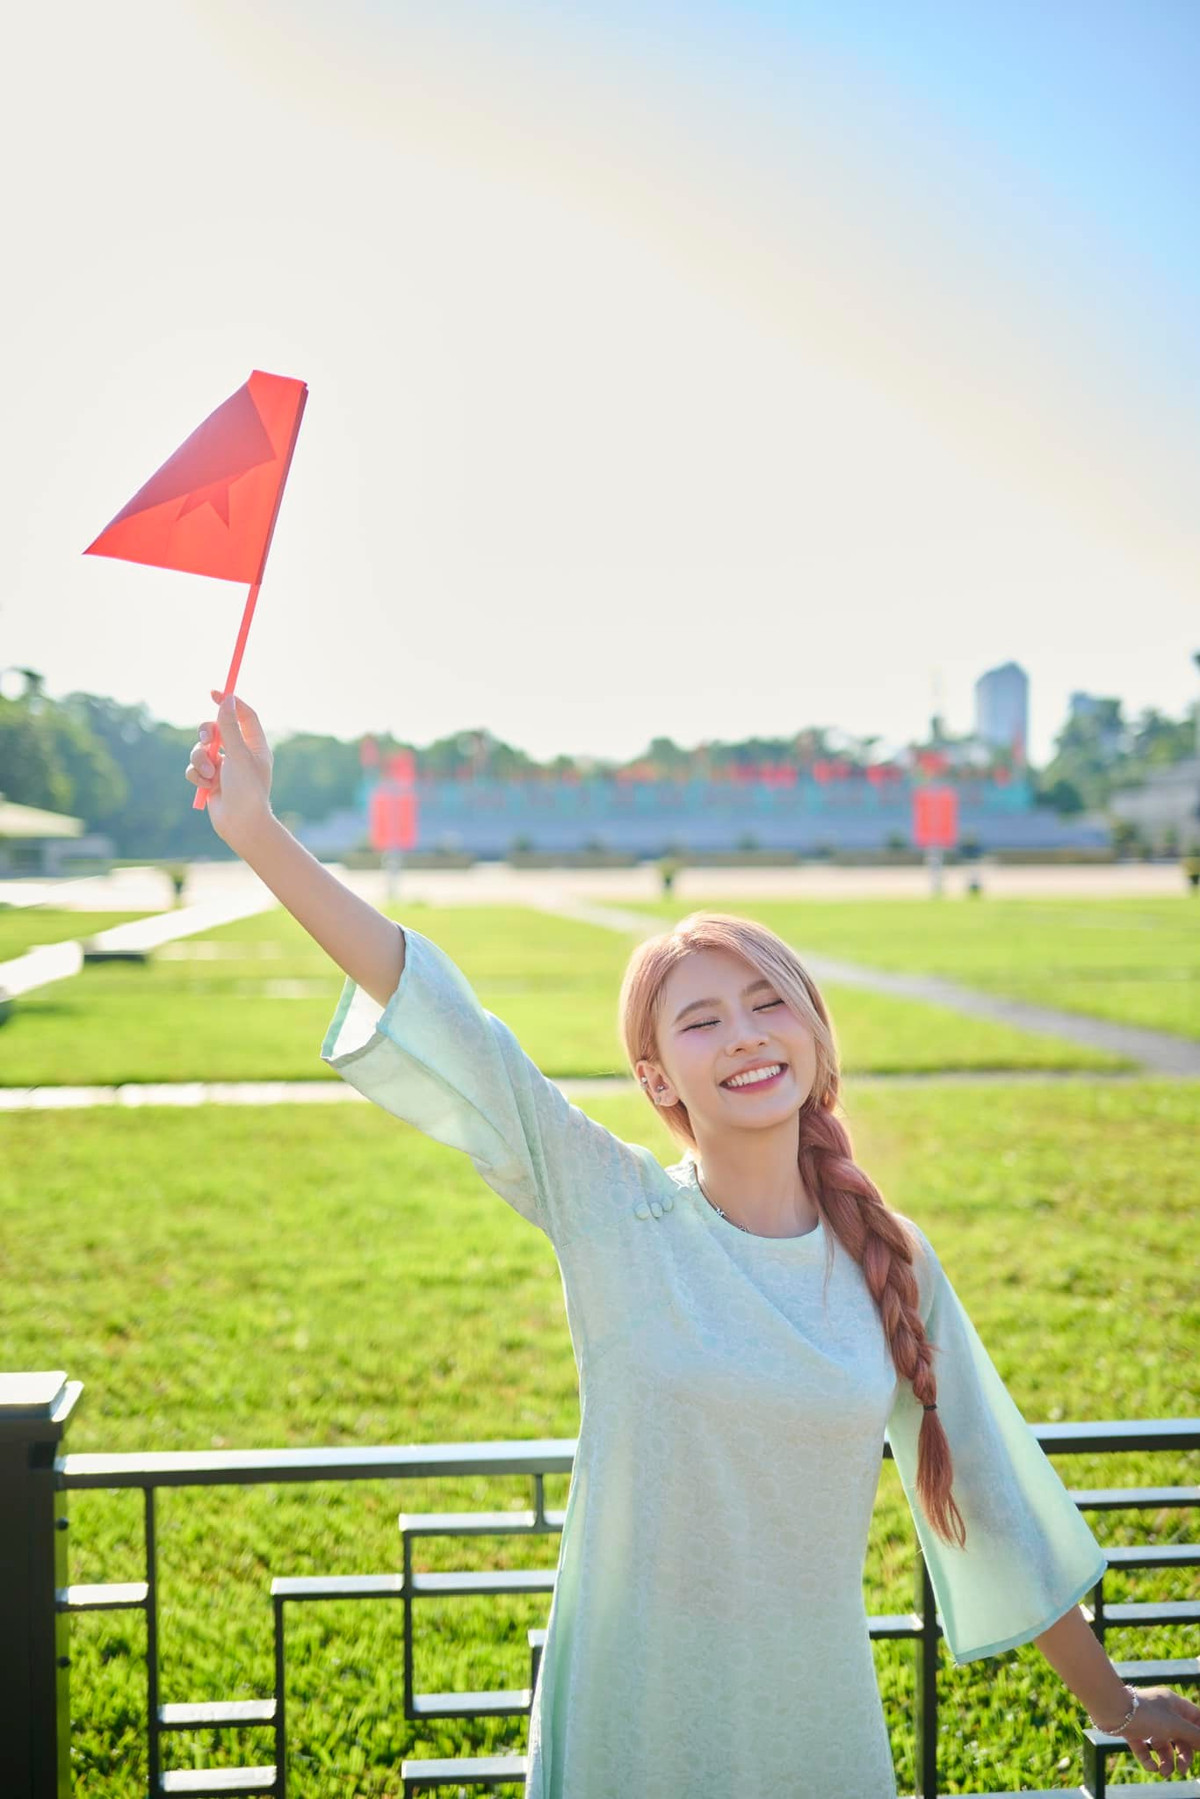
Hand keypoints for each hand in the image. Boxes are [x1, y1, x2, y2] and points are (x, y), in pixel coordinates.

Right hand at [185, 690, 273, 850]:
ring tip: (210, 775)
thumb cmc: (246, 790)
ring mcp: (224, 767)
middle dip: (207, 734)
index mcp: (254, 745)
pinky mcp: (210, 780)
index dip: (230, 702)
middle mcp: (239, 754)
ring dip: (201, 760)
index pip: (243, 715)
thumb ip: (229, 727)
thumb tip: (227, 699)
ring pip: (201, 749)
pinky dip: (198, 775)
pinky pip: (194, 767)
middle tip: (208, 741)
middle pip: (217, 729)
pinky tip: (208, 787)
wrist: (240, 824)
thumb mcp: (238, 755)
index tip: (213, 692)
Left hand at [1106, 1686, 1199, 1777]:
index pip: (1194, 1717)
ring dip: (1166, 1762)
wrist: (1111, 1709)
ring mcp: (1147, 1723)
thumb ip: (1193, 1735)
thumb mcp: (1174, 1724)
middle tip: (1182, 1769)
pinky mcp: (1133, 1731)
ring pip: (1162, 1746)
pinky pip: (1144, 1749)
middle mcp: (1162, 1713)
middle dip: (1183, 1755)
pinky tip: (1151, 1767)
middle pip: (1180, 1737)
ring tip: (1164, 1773)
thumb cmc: (1146, 1713)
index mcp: (1174, 1704)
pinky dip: (1148, 1760)